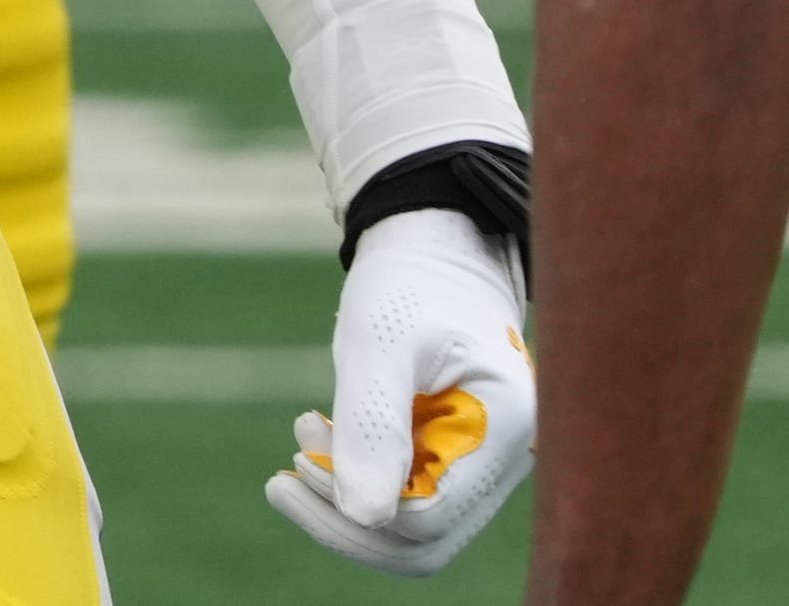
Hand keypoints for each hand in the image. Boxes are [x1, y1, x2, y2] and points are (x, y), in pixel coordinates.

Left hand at [264, 209, 533, 574]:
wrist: (430, 249)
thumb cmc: (407, 282)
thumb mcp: (379, 339)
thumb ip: (375, 424)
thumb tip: (364, 517)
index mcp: (506, 425)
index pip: (430, 517)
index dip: (359, 509)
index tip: (298, 465)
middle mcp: (507, 456)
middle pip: (424, 539)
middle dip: (346, 520)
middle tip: (282, 481)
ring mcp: (484, 461)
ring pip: (413, 527)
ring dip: (347, 501)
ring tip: (303, 441)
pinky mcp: (456, 458)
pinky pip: (407, 497)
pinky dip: (358, 478)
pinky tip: (320, 436)